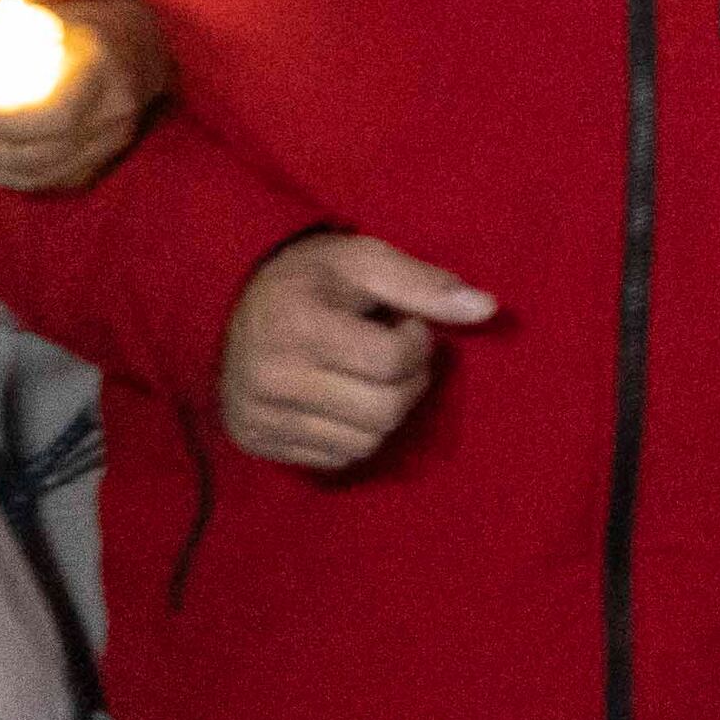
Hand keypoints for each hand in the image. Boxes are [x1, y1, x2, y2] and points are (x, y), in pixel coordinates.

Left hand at [0, 0, 168, 192]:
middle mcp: (116, 110)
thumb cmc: (73, 28)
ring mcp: (113, 142)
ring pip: (40, 175)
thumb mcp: (25, 22)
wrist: (140, 45)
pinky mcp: (103, 163)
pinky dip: (9, 176)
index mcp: (103, 67)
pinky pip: (47, 182)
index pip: (54, 116)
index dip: (3, 124)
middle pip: (41, 154)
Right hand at [220, 231, 496, 472]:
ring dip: (387, 410)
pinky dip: (356, 432)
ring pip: (366, 443)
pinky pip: (337, 459)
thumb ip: (425, 285)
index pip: (392, 361)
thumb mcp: (366, 261)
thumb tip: (488, 309)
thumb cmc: (313, 277)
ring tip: (368, 374)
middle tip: (399, 355)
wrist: (232, 302)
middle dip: (411, 382)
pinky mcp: (256, 442)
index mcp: (298, 326)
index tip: (408, 324)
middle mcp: (271, 380)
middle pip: (384, 411)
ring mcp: (258, 417)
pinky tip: (344, 396)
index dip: (419, 342)